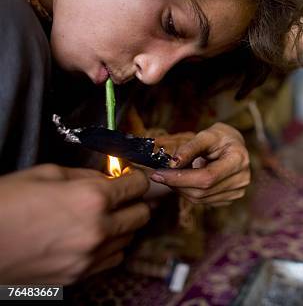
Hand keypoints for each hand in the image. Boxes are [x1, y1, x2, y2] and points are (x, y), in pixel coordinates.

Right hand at [0, 164, 149, 283]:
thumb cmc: (4, 205)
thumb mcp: (45, 174)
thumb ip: (84, 176)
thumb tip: (108, 178)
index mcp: (91, 199)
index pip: (138, 186)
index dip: (135, 178)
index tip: (130, 178)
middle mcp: (97, 230)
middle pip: (142, 214)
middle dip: (134, 202)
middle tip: (119, 196)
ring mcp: (88, 258)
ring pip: (129, 239)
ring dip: (122, 226)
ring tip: (102, 217)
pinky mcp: (77, 276)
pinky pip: (111, 259)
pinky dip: (109, 247)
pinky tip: (92, 237)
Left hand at [150, 123, 250, 206]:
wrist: (234, 145)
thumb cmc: (220, 137)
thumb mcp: (206, 135)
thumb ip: (189, 148)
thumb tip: (172, 164)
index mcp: (238, 160)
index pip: (207, 177)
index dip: (180, 178)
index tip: (158, 173)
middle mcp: (242, 179)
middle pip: (202, 191)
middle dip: (177, 184)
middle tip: (159, 174)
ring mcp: (238, 191)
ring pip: (200, 199)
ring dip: (181, 189)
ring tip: (173, 174)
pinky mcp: (231, 198)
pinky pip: (204, 201)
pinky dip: (189, 192)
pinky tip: (185, 180)